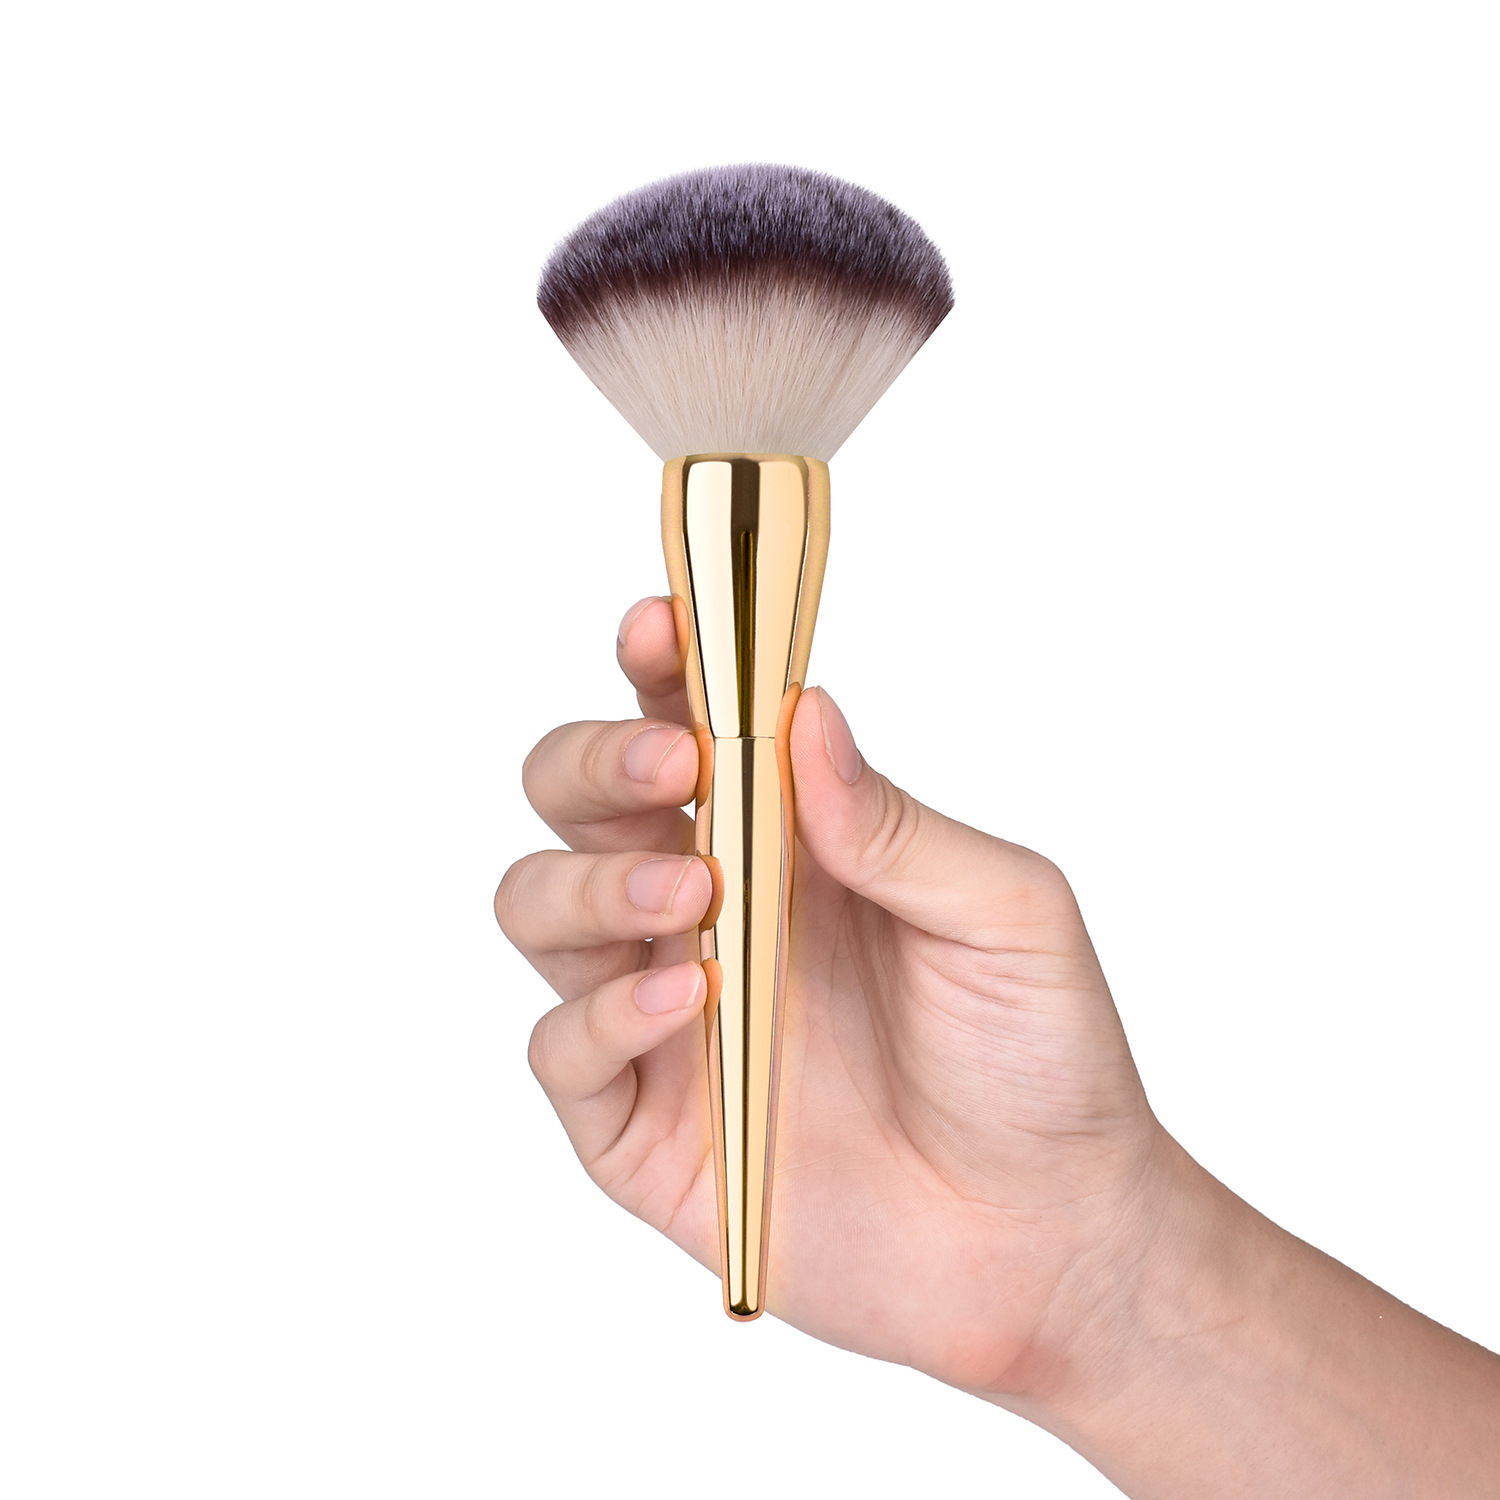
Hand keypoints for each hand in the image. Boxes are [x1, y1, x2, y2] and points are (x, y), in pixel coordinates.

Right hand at [497, 595, 1168, 1394]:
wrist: (1051, 1242)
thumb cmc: (1040, 1062)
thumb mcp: (1004, 916)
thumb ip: (895, 821)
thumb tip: (804, 711)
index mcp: (786, 841)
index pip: (683, 723)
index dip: (657, 665)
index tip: (662, 625)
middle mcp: (707, 910)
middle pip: (574, 798)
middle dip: (594, 761)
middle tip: (673, 769)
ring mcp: (664, 1014)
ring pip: (538, 906)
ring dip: (590, 881)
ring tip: (693, 894)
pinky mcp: (643, 1124)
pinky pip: (562, 1049)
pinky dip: (602, 1013)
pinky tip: (691, 1004)